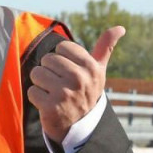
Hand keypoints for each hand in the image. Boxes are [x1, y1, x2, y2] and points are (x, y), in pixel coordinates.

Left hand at [28, 26, 124, 142]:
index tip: (71, 72)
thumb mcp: (98, 70)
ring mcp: (65, 93)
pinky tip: (49, 104)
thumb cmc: (87, 90)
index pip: (62, 47)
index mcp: (91, 67)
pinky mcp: (51, 107)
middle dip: (50, 71)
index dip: (63, 59)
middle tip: (60, 84)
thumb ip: (106, 46)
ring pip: (37, 73)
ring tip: (53, 93)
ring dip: (41, 84)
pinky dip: (36, 98)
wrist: (81, 125)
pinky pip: (32, 91)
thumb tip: (121, 27)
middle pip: (48, 59)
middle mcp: (79, 79)